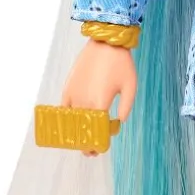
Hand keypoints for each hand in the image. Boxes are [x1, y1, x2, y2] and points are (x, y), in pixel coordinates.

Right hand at [60, 39, 137, 157]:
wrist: (106, 42)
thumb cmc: (121, 64)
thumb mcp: (131, 87)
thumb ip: (126, 108)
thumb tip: (117, 124)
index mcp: (101, 103)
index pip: (97, 131)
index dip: (98, 144)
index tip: (100, 149)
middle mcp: (85, 101)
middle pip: (82, 130)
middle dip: (86, 144)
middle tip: (90, 152)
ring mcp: (74, 94)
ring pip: (72, 121)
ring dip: (75, 134)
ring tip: (80, 141)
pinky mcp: (68, 87)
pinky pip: (64, 108)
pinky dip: (66, 119)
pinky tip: (70, 125)